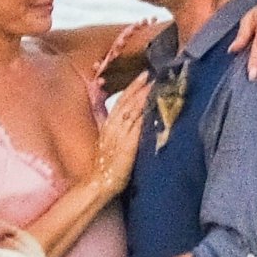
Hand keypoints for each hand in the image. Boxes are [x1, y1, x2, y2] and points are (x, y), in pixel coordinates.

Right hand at [93, 70, 149, 193]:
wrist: (100, 182)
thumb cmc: (106, 165)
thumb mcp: (109, 141)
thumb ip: (116, 128)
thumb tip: (128, 118)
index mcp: (109, 124)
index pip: (121, 100)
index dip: (132, 87)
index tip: (144, 75)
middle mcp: (113, 126)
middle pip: (127, 101)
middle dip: (140, 86)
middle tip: (152, 74)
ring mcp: (120, 135)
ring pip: (132, 110)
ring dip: (144, 96)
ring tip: (156, 85)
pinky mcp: (127, 145)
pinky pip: (137, 126)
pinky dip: (145, 114)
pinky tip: (154, 106)